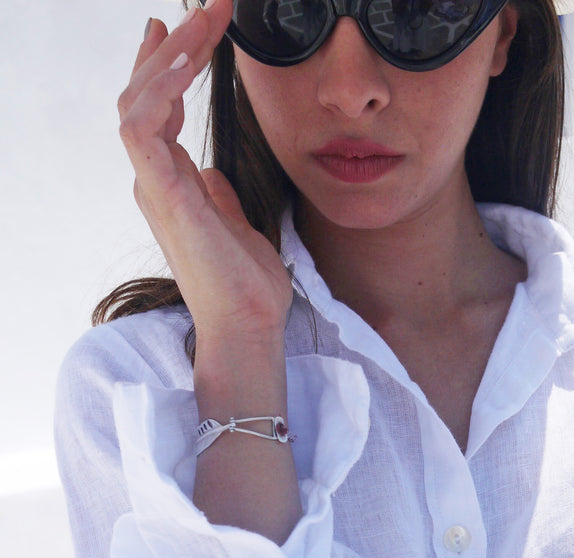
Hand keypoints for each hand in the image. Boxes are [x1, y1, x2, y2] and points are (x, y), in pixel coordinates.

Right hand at [118, 1, 292, 349]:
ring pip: (138, 100)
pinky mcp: (163, 193)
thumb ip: (218, 196)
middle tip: (212, 8)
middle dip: (176, 45)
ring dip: (170, 55)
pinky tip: (188, 59)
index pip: (159, 109)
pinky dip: (160, 87)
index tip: (189, 29)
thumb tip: (213, 174)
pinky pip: (142, 126)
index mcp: (172, 184)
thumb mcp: (237, 225)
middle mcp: (155, 180)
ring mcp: (154, 186)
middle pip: (147, 94)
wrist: (249, 324)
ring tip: (205, 22)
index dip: (170, 65)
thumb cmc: (246, 285)